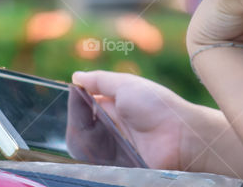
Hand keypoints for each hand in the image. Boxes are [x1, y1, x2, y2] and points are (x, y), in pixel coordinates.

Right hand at [70, 70, 196, 170]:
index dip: (76, 103)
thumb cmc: (155, 105)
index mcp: (116, 104)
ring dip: (82, 140)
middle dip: (76, 122)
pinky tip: (84, 152)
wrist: (180, 136)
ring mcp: (117, 146)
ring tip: (78, 135)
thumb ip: (100, 80)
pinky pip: (98, 163)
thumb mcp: (126, 84)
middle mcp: (115, 125)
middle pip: (85, 126)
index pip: (87, 104)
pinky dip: (90, 158)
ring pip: (88, 145)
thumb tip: (76, 76)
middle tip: (71, 121)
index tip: (62, 101)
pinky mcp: (120, 164)